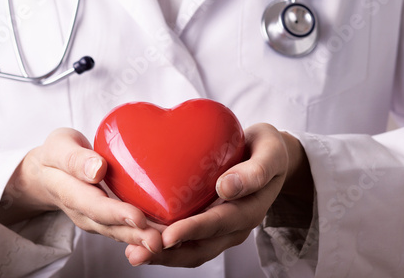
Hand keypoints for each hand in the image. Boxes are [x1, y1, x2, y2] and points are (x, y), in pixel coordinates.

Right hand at [0, 128, 161, 254]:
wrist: (45, 173)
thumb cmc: (56, 155)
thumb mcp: (59, 148)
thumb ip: (75, 159)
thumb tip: (96, 169)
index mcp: (69, 191)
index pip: (94, 205)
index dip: (116, 213)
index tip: (137, 217)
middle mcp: (83, 211)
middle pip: (110, 226)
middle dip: (134, 234)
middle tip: (159, 240)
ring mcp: (94, 219)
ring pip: (119, 232)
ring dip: (142, 239)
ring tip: (167, 242)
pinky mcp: (106, 219)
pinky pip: (124, 229)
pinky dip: (143, 233)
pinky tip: (165, 234)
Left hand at [124, 123, 312, 266]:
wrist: (271, 157)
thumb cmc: (269, 150)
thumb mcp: (270, 154)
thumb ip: (255, 171)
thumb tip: (227, 187)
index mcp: (249, 209)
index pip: (218, 224)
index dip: (192, 231)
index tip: (167, 236)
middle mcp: (235, 225)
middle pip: (200, 247)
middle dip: (168, 252)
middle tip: (138, 252)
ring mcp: (222, 228)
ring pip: (191, 249)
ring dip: (163, 254)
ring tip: (133, 253)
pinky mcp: (210, 222)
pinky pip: (188, 239)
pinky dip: (165, 243)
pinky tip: (142, 238)